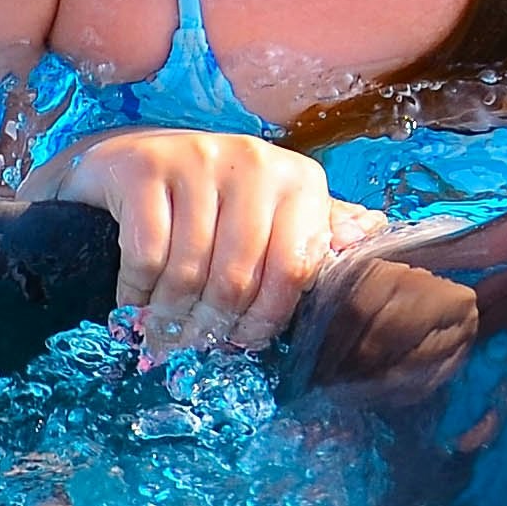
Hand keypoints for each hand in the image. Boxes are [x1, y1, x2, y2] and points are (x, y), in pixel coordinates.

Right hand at [43, 128, 372, 352]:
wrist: (132, 158)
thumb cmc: (213, 201)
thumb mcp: (271, 213)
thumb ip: (315, 231)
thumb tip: (374, 234)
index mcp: (298, 181)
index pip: (294, 268)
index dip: (268, 318)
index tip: (244, 343)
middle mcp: (254, 162)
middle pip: (238, 276)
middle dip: (213, 324)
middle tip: (195, 347)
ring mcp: (197, 158)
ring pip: (190, 270)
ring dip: (172, 316)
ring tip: (164, 334)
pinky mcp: (146, 167)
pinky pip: (146, 255)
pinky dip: (137, 293)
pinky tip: (134, 304)